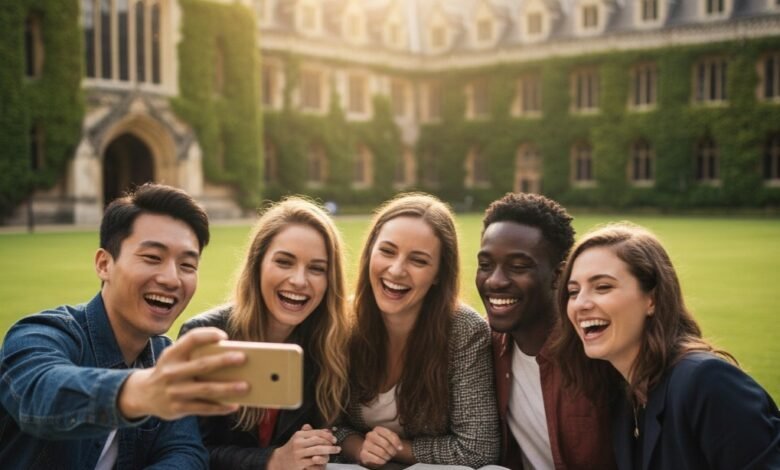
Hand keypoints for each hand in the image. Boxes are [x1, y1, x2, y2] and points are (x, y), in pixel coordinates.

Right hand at [118, 327, 248, 419]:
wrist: (143, 394)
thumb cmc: (169, 371)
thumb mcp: (174, 358)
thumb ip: (194, 354)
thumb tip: (229, 357)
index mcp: (172, 354)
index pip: (191, 339)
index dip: (208, 335)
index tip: (224, 336)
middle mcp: (171, 372)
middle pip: (202, 365)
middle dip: (224, 361)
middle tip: (243, 358)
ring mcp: (174, 391)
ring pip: (205, 390)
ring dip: (227, 388)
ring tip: (245, 386)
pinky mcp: (177, 408)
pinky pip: (203, 408)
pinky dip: (220, 407)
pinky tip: (234, 405)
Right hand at [268, 424, 340, 469]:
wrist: (280, 460)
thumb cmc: (292, 448)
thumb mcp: (299, 438)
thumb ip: (311, 433)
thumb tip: (327, 430)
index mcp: (299, 435)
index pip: (316, 432)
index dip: (327, 435)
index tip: (334, 439)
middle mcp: (298, 443)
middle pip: (318, 441)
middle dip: (329, 443)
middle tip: (337, 446)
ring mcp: (298, 453)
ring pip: (317, 450)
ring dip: (328, 451)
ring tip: (335, 451)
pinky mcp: (299, 463)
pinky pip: (313, 461)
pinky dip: (321, 460)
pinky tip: (326, 460)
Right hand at [358, 426, 402, 467]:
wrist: (370, 451)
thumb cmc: (382, 444)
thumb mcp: (389, 438)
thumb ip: (395, 440)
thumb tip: (400, 447)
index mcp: (377, 429)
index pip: (388, 434)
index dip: (396, 442)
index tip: (400, 448)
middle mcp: (370, 435)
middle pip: (385, 444)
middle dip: (392, 451)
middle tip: (393, 454)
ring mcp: (365, 444)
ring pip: (381, 452)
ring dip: (387, 457)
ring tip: (388, 457)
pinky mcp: (363, 453)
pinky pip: (376, 459)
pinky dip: (382, 461)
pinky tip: (383, 460)